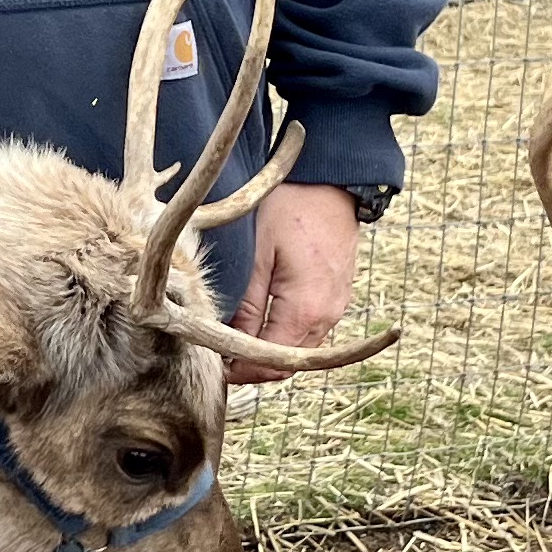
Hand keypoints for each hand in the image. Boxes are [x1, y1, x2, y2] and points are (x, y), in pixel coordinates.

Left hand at [228, 185, 361, 387]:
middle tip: (220, 354)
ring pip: (300, 348)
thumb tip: (230, 344)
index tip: (214, 363)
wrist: (330, 181)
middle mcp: (328, 316)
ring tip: (236, 337)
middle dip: (254, 364)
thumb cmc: (289, 208)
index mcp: (306, 310)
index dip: (242, 370)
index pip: (272, 363)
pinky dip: (286, 334)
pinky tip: (261, 320)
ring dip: (271, 349)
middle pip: (289, 362)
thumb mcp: (257, 254)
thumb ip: (247, 305)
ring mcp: (337, 307)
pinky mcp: (337, 296)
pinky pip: (311, 329)